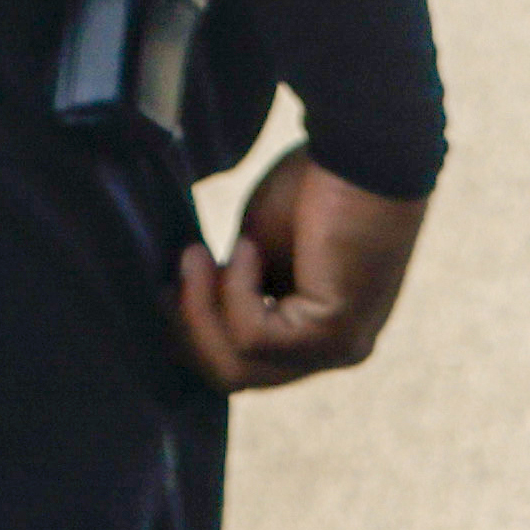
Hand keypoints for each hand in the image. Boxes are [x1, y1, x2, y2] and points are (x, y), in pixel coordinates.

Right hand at [171, 150, 425, 393]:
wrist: (362, 150)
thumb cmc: (313, 186)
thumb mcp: (255, 252)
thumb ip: (233, 293)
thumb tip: (184, 317)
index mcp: (320, 332)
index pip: (242, 365)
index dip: (192, 334)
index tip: (166, 287)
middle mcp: (335, 350)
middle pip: (234, 378)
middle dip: (188, 330)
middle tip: (172, 278)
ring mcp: (340, 348)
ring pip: (239, 368)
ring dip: (201, 311)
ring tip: (196, 255)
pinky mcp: (336, 336)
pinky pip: (254, 339)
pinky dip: (235, 293)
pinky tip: (248, 247)